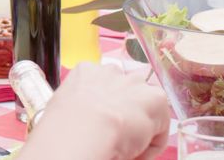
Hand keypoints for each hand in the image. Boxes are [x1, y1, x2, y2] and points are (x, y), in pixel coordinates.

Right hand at [22, 63, 169, 159]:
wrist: (81, 130)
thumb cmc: (63, 127)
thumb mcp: (62, 107)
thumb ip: (80, 106)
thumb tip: (86, 123)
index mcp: (85, 71)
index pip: (104, 83)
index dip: (107, 107)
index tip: (104, 125)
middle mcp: (112, 72)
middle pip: (128, 89)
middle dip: (128, 110)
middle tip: (120, 136)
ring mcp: (135, 83)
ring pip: (147, 106)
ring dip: (142, 127)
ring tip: (128, 148)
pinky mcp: (155, 99)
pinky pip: (161, 126)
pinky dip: (152, 145)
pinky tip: (133, 153)